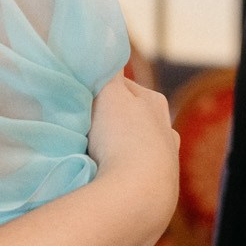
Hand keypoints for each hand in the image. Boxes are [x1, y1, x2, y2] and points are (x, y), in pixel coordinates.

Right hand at [88, 76, 180, 245]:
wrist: (138, 196)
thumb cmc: (123, 138)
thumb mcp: (110, 93)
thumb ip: (108, 71)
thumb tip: (105, 49)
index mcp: (156, 103)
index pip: (122, 88)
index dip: (98, 92)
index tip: (79, 101)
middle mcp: (166, 132)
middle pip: (129, 120)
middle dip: (109, 122)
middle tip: (82, 129)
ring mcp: (165, 165)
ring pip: (131, 150)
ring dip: (115, 152)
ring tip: (92, 159)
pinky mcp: (158, 193)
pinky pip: (131, 177)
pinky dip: (119, 176)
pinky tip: (104, 181)